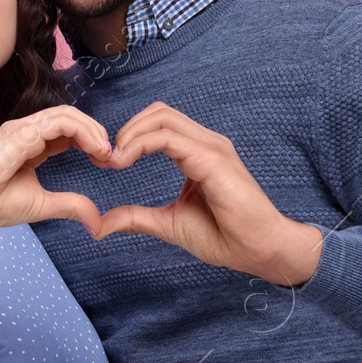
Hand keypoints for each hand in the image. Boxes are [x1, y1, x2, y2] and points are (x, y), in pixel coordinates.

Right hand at [0, 105, 112, 233]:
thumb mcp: (42, 205)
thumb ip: (70, 206)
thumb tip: (97, 222)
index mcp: (30, 144)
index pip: (67, 130)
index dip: (90, 141)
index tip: (105, 161)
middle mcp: (27, 131)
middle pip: (71, 118)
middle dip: (96, 133)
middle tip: (111, 155)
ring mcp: (23, 129)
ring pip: (68, 114)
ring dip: (93, 130)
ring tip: (105, 151)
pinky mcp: (21, 132)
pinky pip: (60, 121)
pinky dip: (82, 131)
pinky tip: (94, 149)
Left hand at [98, 102, 324, 285]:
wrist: (260, 251)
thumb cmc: (225, 236)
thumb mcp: (169, 224)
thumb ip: (136, 217)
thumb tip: (100, 223)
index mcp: (198, 152)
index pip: (158, 124)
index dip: (128, 136)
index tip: (106, 163)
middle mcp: (206, 143)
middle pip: (158, 112)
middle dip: (126, 129)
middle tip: (107, 159)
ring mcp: (211, 147)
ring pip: (161, 117)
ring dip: (130, 134)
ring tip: (114, 160)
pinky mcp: (212, 160)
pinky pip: (168, 138)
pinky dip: (140, 144)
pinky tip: (125, 162)